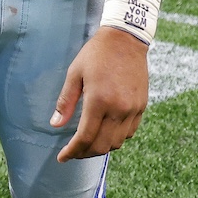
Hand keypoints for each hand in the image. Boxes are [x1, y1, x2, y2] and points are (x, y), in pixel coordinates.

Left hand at [51, 27, 150, 161]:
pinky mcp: (141, 106)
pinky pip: (129, 133)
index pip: (85, 137)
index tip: (62, 157)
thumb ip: (66, 102)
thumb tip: (56, 124)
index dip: (72, 151)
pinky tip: (105, 132)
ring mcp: (132, 109)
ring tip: (88, 144)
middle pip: (102, 145)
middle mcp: (118, 109)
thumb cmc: (96, 54)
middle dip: (85, 153)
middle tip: (73, 152)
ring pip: (117, 142)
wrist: (125, 39)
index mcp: (99, 100)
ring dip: (101, 148)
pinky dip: (116, 138)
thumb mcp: (74, 74)